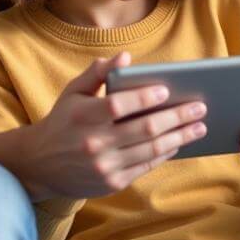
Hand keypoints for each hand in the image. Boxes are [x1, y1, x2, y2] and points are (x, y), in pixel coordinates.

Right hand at [4, 52, 207, 199]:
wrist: (40, 166)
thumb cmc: (62, 121)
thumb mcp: (72, 93)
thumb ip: (98, 73)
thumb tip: (125, 57)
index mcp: (82, 117)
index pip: (118, 106)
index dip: (144, 98)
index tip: (166, 90)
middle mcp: (93, 143)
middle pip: (144, 129)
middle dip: (177, 117)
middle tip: (199, 107)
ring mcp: (104, 166)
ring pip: (151, 150)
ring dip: (179, 137)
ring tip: (198, 126)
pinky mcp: (112, 183)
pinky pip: (146, 166)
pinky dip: (165, 153)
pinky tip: (179, 142)